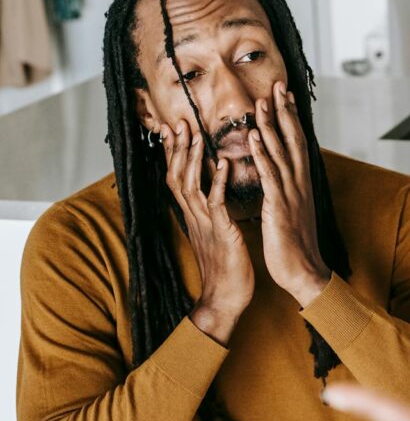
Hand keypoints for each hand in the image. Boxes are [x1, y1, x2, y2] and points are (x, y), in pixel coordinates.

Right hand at [161, 119, 253, 343]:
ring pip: (191, 185)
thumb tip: (209, 196)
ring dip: (193, 158)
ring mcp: (206, 224)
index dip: (173, 154)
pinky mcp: (222, 232)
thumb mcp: (214, 235)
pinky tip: (224, 163)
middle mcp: (194, 217)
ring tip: (196, 134)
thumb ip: (209, 214)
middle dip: (176, 149)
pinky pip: (217, 203)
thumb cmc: (226, 267)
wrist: (226, 299)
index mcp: (193, 216)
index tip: (172, 129)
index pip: (176, 178)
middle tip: (177, 121)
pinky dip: (219, 181)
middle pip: (176, 176)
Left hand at [248, 81, 329, 306]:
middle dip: (285, 111)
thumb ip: (287, 190)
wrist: (304, 271)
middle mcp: (299, 183)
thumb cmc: (295, 245)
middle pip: (293, 139)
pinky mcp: (279, 205)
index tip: (286, 95)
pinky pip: (270, 173)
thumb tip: (281, 176)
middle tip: (278, 85)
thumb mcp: (293, 211)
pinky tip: (254, 135)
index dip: (291, 118)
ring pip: (281, 151)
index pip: (297, 143)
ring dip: (272, 124)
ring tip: (263, 100)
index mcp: (301, 184)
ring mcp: (290, 193)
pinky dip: (262, 152)